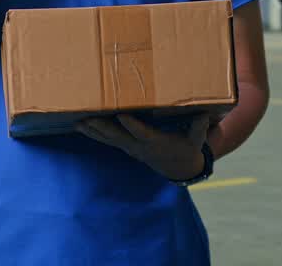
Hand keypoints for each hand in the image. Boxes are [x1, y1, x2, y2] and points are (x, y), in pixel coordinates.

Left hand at [76, 113, 210, 180]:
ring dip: (92, 131)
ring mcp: (129, 147)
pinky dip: (93, 133)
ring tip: (77, 121)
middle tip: (88, 118)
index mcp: (156, 142)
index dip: (132, 126)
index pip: (142, 133)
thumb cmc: (186, 148)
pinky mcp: (124, 146)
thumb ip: (199, 129)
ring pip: (108, 138)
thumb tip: (204, 115)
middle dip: (102, 128)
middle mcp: (139, 146)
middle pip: (118, 137)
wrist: (177, 167)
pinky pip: (106, 140)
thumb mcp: (196, 141)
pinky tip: (79, 126)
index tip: (121, 115)